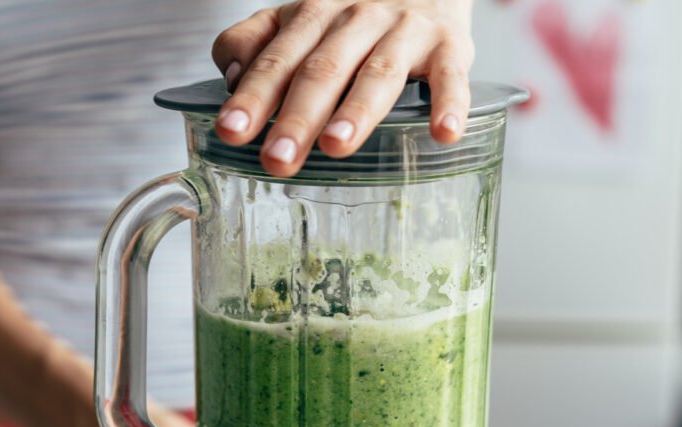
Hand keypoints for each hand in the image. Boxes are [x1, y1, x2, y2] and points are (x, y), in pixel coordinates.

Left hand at [211, 0, 474, 176]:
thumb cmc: (352, 12)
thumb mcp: (298, 17)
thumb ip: (256, 42)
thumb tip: (231, 77)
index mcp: (312, 16)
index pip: (278, 59)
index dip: (252, 96)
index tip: (231, 132)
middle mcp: (356, 19)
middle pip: (323, 70)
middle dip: (298, 116)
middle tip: (278, 158)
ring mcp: (405, 30)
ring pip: (379, 71)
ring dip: (358, 109)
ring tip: (336, 146)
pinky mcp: (450, 44)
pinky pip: (451, 74)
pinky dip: (449, 102)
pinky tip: (442, 133)